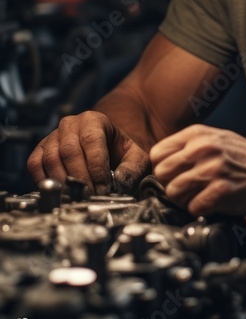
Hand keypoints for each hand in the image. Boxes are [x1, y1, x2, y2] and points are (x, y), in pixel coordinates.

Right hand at [27, 111, 149, 194]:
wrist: (106, 149)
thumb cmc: (120, 153)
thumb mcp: (136, 157)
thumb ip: (134, 168)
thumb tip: (120, 181)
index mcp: (94, 120)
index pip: (92, 141)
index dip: (97, 167)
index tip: (103, 188)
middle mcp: (70, 125)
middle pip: (69, 151)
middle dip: (80, 178)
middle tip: (90, 197)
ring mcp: (52, 137)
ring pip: (51, 159)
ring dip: (63, 182)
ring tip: (77, 198)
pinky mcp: (40, 151)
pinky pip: (35, 165)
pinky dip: (44, 181)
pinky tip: (60, 193)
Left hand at [150, 124, 245, 216]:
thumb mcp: (217, 138)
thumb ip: (189, 145)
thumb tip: (161, 161)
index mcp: (198, 134)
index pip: (157, 153)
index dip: (163, 168)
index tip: (175, 175)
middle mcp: (203, 148)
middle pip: (161, 173)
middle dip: (171, 185)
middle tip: (187, 189)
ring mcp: (212, 169)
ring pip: (173, 192)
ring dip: (184, 200)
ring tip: (199, 197)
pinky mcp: (221, 190)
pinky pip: (193, 207)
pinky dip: (200, 210)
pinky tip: (212, 204)